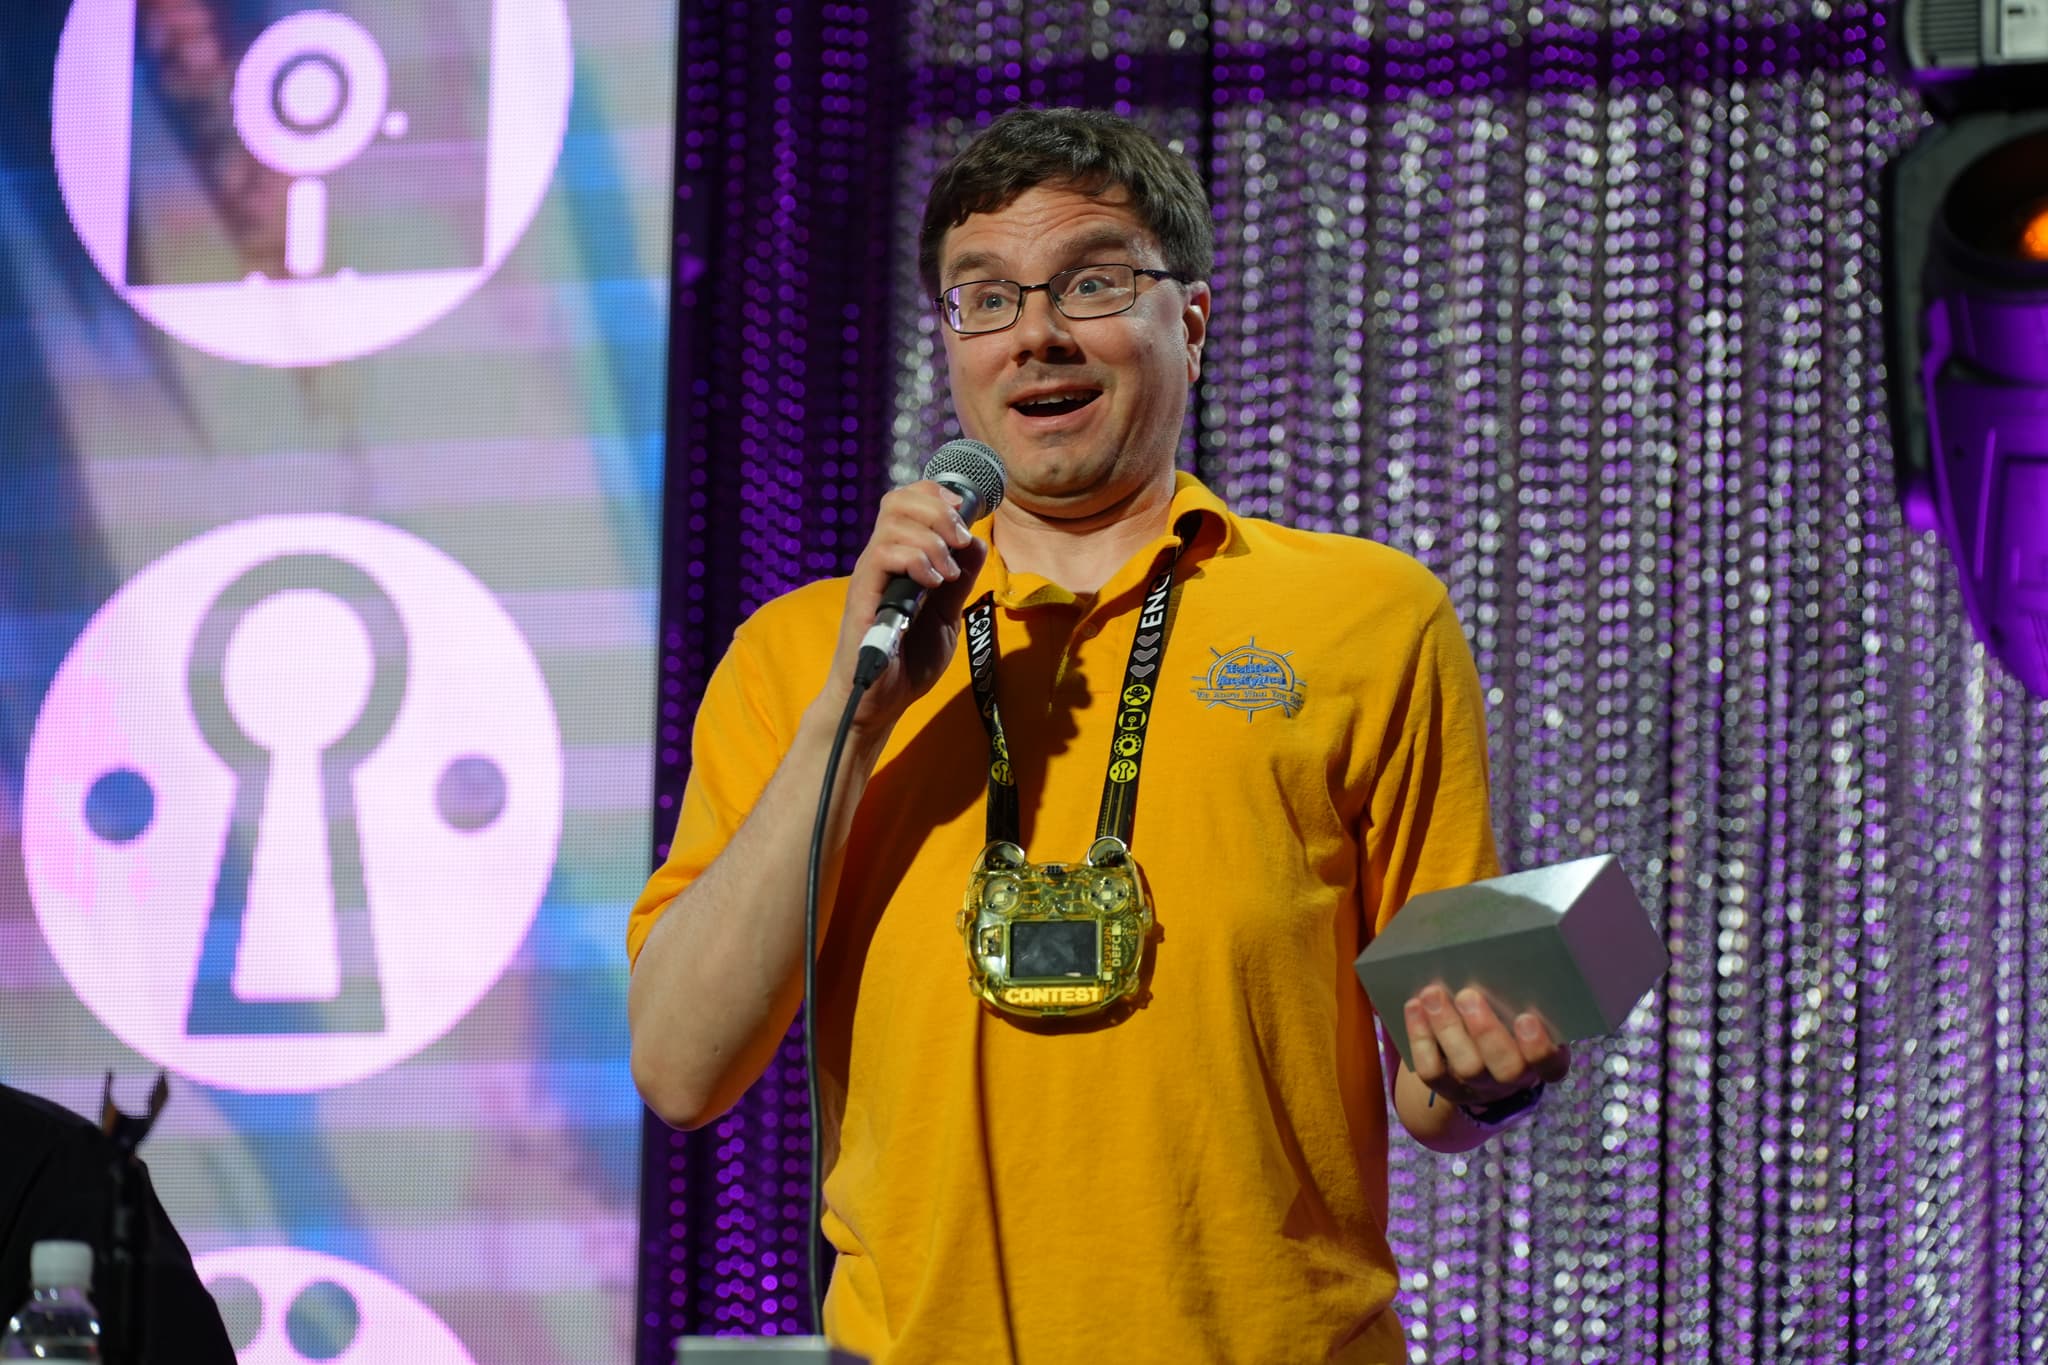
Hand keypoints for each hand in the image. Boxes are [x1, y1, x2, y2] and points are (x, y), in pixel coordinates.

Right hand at [823, 479, 989, 734]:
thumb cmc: (908, 660)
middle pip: (898, 500)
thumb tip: (975, 543)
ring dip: (932, 540)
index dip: (937, 494)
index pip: (908, 501)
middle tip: (960, 540)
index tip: (965, 512)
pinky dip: (915, 561)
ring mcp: (870, 576)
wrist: (882, 701)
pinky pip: (883, 556)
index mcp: (901, 558)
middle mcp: (881, 559)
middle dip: (938, 510)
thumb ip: (959, 581)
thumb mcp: (947, 615)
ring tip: (947, 574)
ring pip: (893, 523)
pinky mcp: (863, 596)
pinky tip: (932, 584)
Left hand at [1403, 984, 1568, 1110]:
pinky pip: (1432, 1070)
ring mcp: (1480, 1086)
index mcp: (1543, 1060)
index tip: (1526, 1017)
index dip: (1539, 1046)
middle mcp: (1514, 1078)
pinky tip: (1414, 1007)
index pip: (1550, 1064)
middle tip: (1467, 995)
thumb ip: (1517, 994)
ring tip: (1433, 994)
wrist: (1483, 1059)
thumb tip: (1497, 952)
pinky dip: (1420, 1038)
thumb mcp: (1521, 1008)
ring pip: (1467, 1068)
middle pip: (1506, 1068)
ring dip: (1447, 1028)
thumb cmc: (1509, 1019)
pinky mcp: (1447, 1087)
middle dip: (1485, 1031)